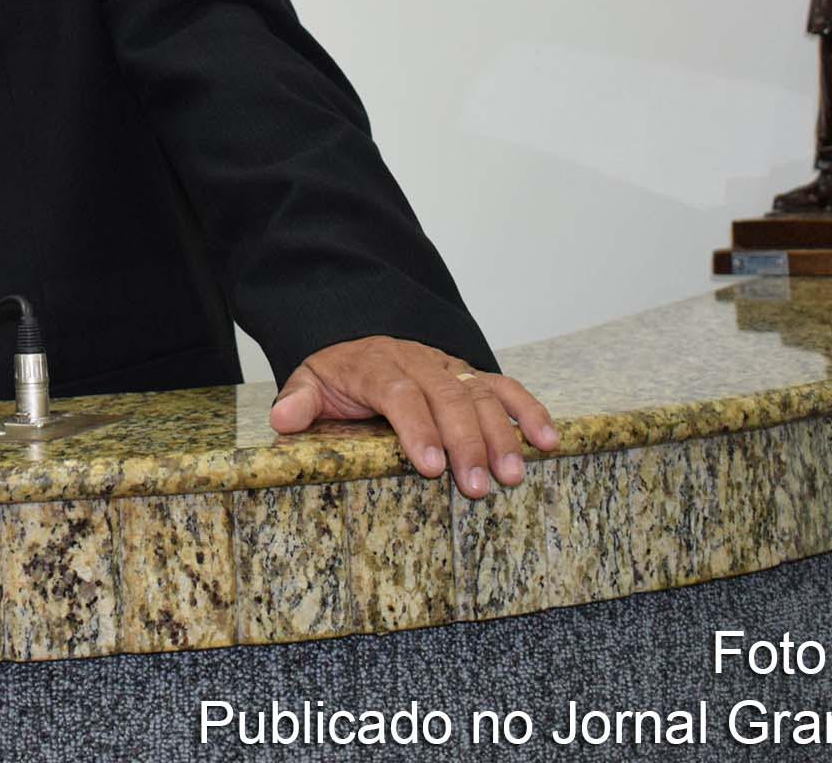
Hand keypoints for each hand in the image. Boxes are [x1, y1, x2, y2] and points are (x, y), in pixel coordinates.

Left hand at [269, 337, 558, 498]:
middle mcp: (417, 361)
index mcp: (375, 365)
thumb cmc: (338, 377)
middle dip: (465, 443)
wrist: (360, 343)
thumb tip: (283, 419)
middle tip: (476, 487)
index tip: (431, 466)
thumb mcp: (310, 383)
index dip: (417, 428)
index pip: (399, 392)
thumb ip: (298, 401)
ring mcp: (448, 366)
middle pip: (447, 397)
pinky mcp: (471, 375)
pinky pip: (504, 388)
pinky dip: (528, 411)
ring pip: (480, 395)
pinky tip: (548, 441)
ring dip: (500, 435)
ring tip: (512, 476)